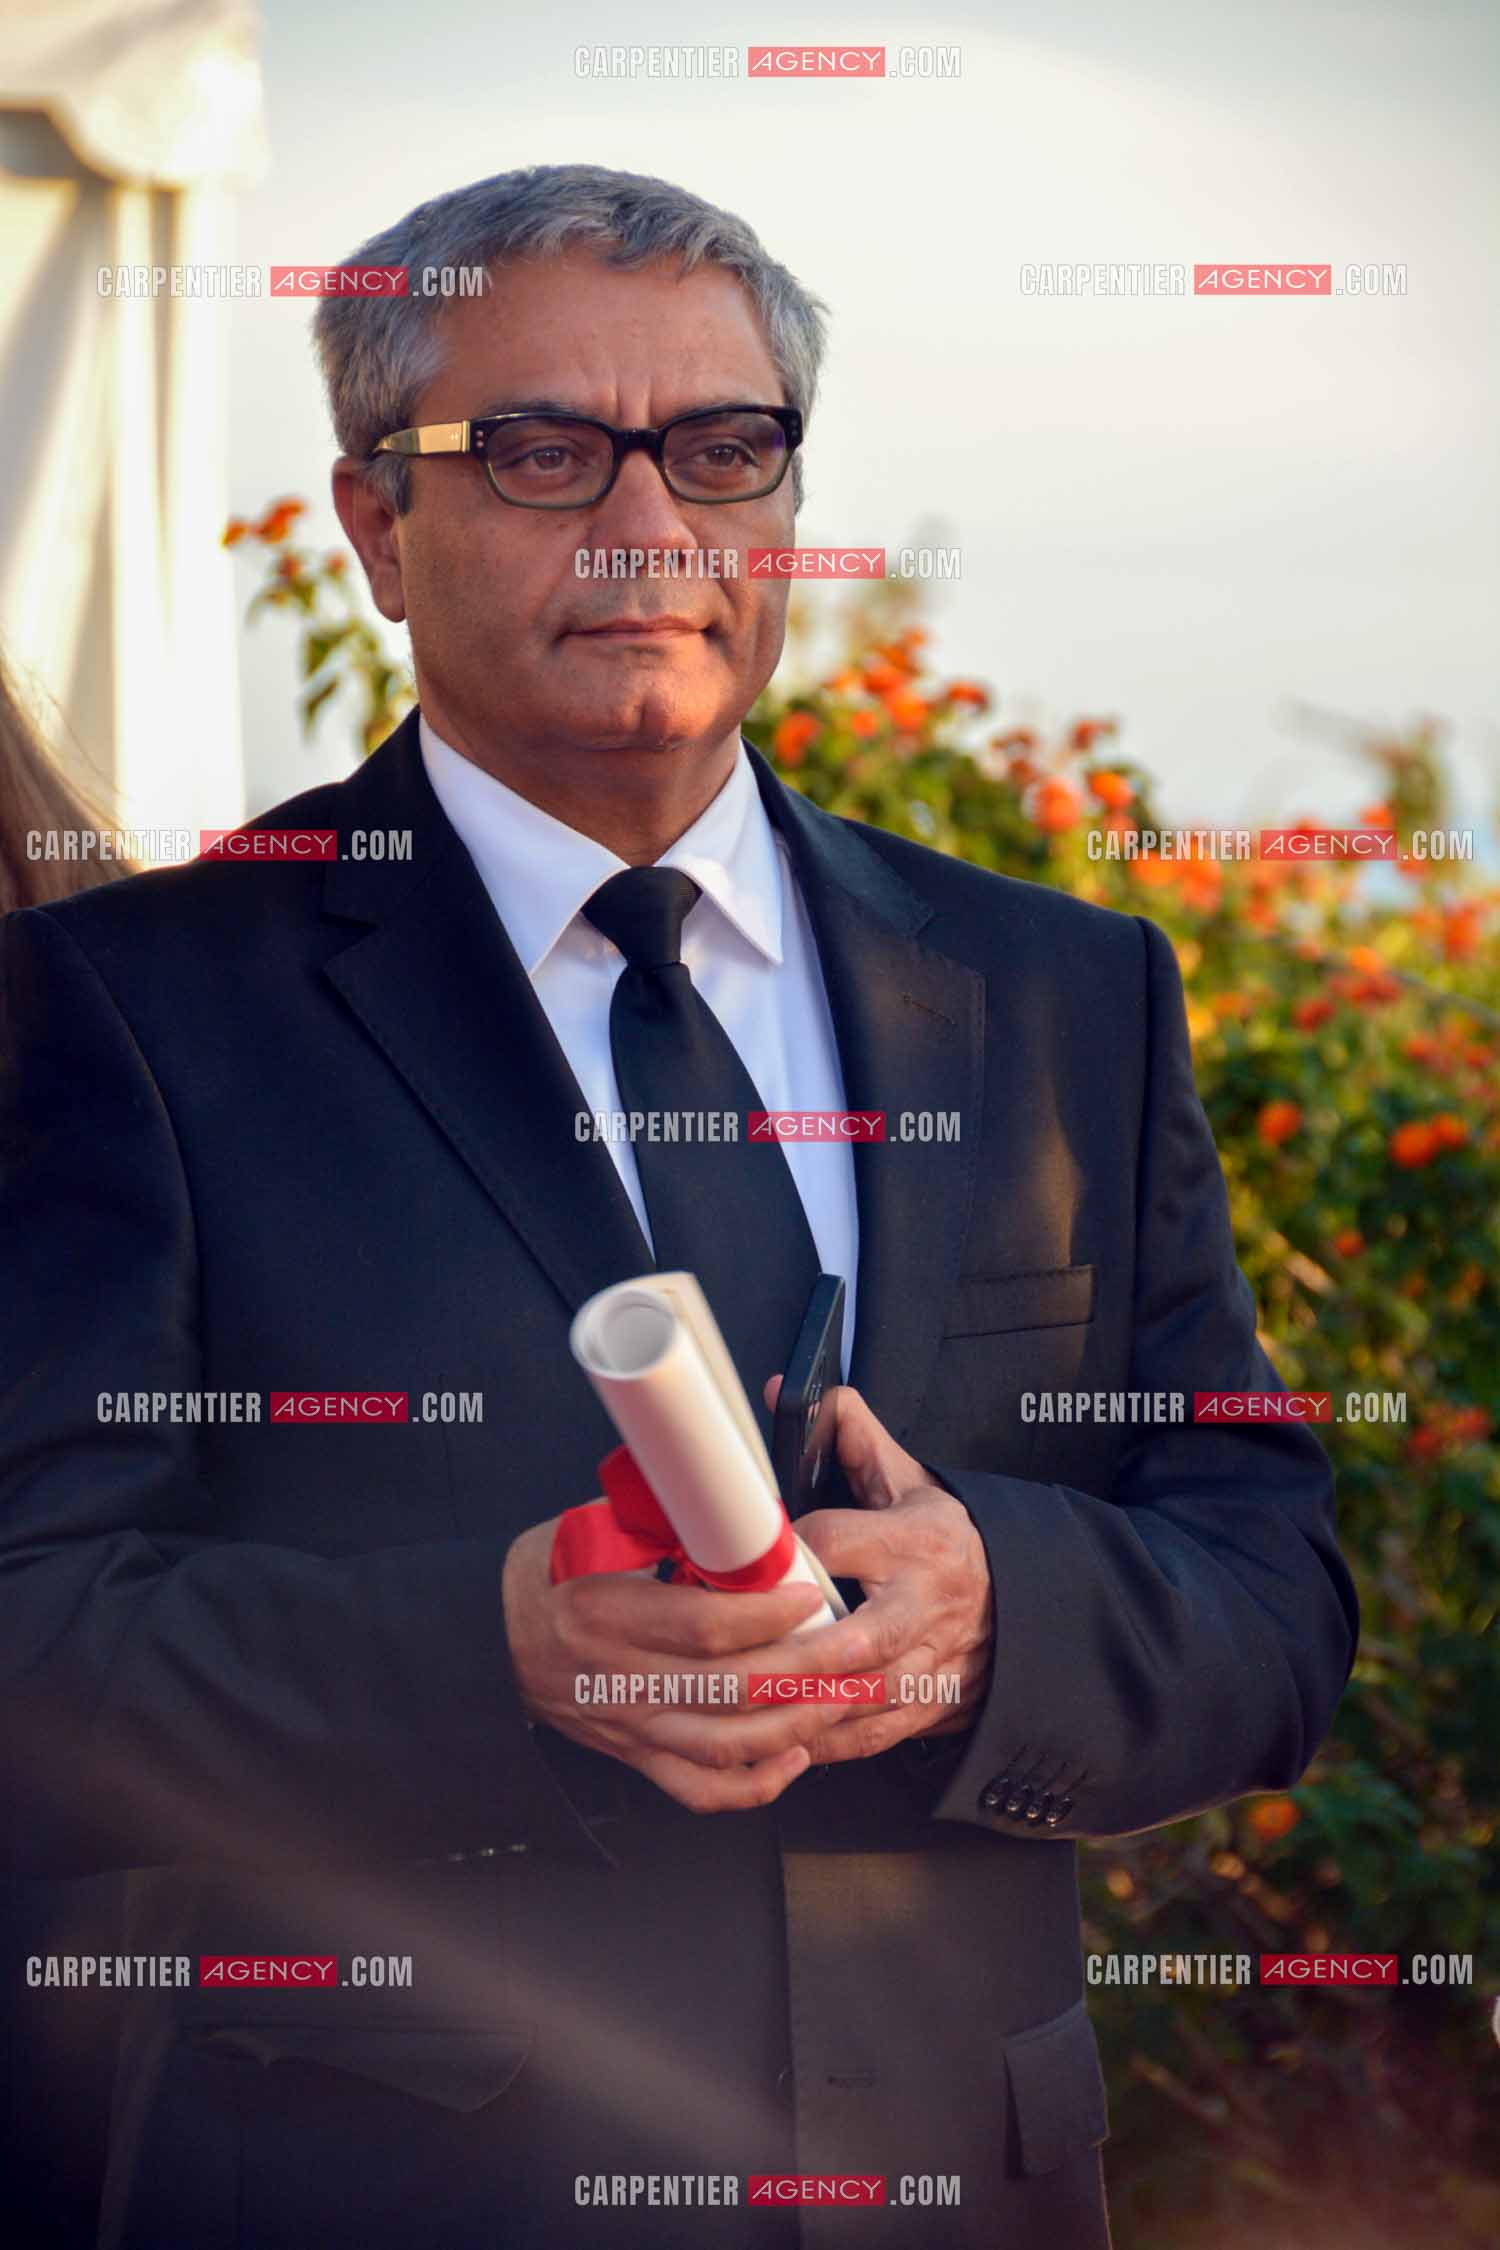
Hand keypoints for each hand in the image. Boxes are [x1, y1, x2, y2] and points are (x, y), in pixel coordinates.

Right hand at [501, 1515, 844, 1811]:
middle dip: (807, 1670)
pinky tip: (795, 1757)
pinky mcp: (635, 1755)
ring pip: (728, 1744)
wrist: (492, 1636)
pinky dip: (754, 1784)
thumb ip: (663, 1522)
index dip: (765, 1615)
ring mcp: (630, 1725)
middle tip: (857, 1647)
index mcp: (606, 1614)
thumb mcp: (595, 1530)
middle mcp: (620, 1679)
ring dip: (796, 1724)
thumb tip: (736, 1507)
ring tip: (842, 1696)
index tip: (807, 1592)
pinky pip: (700, 1788)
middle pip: (732, 1688)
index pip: (701, 1626)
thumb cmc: (548, 1574)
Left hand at [727, 1376, 994, 1762]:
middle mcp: (923, 1605)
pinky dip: (825, 1741)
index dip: (787, 1552)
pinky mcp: (928, 1706)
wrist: (1020, 1605)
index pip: (839, 1542)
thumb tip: (809, 1393)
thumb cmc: (946, 1543)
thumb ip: (856, 1438)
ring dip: (802, 1707)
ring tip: (742, 1707)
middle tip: (733, 1658)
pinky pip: (872, 1734)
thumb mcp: (911, 1482)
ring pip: (863, 1697)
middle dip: (795, 1654)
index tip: (740, 1557)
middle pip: (858, 1639)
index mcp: (916, 1541)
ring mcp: (928, 1662)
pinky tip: (778, 1739)